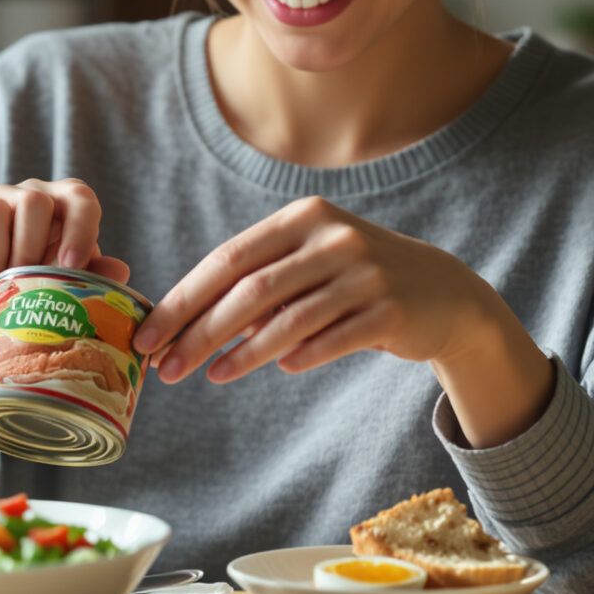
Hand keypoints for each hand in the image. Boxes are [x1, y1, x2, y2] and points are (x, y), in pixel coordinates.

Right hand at [0, 178, 131, 405]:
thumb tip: (121, 269)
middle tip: (31, 284)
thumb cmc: (24, 306)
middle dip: (35, 245)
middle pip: (32, 198)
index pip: (77, 196)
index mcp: (53, 209)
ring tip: (1, 292)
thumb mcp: (62, 293)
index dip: (81, 224)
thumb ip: (91, 278)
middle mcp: (14, 200)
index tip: (74, 265)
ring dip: (0, 256)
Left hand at [133, 197, 553, 446]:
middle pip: (250, 291)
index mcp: (303, 218)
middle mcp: (333, 239)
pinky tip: (275, 369)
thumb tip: (186, 324)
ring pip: (287, 319)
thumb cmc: (357, 280)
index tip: (148, 333)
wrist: (445, 293)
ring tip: (209, 375)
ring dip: (241, 352)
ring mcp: (364, 274)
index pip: (228, 259)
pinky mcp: (390, 311)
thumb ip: (259, 282)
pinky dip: (298, 355)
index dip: (183, 299)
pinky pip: (331, 339)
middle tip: (164, 366)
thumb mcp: (311, 262)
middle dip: (199, 331)